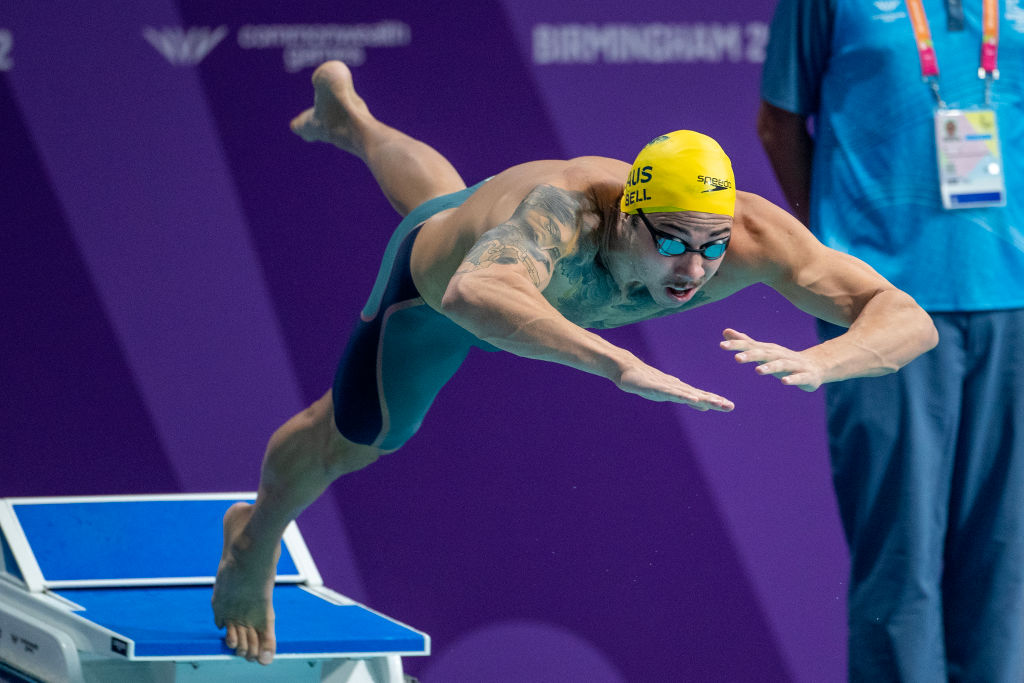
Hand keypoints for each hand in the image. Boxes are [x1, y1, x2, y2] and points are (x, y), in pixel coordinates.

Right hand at [617, 362, 733, 411]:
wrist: (628, 370)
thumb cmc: (646, 381)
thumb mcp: (667, 393)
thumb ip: (684, 397)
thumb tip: (700, 404)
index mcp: (680, 390)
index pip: (700, 396)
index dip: (714, 400)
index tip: (729, 406)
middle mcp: (677, 388)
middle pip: (698, 395)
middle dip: (714, 401)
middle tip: (730, 406)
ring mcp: (668, 387)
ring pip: (688, 394)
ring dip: (703, 399)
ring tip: (717, 403)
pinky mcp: (658, 388)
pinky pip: (673, 393)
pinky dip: (685, 397)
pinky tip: (694, 400)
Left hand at [720, 328, 823, 391]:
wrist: (815, 366)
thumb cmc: (783, 359)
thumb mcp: (763, 350)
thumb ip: (744, 342)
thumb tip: (725, 331)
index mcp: (768, 350)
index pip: (750, 346)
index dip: (737, 345)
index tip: (722, 345)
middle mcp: (779, 355)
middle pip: (763, 354)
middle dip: (750, 355)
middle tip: (736, 358)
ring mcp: (793, 365)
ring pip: (780, 365)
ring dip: (769, 367)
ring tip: (758, 371)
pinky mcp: (805, 376)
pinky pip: (798, 378)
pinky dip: (792, 379)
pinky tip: (784, 382)